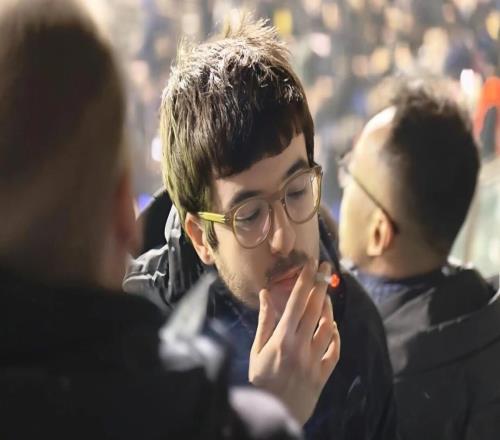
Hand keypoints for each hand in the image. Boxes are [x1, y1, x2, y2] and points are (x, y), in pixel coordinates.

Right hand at [249, 261, 340, 424]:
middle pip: (315, 309)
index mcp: (282, 338)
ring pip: (327, 326)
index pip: (296, 302)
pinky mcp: (323, 373)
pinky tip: (331, 326)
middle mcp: (301, 346)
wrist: (275, 413)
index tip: (311, 264)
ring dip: (328, 308)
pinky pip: (335, 350)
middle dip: (321, 285)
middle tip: (327, 267)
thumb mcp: (256, 350)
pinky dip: (335, 336)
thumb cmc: (261, 380)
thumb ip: (264, 321)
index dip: (305, 281)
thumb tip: (266, 294)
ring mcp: (314, 360)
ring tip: (325, 296)